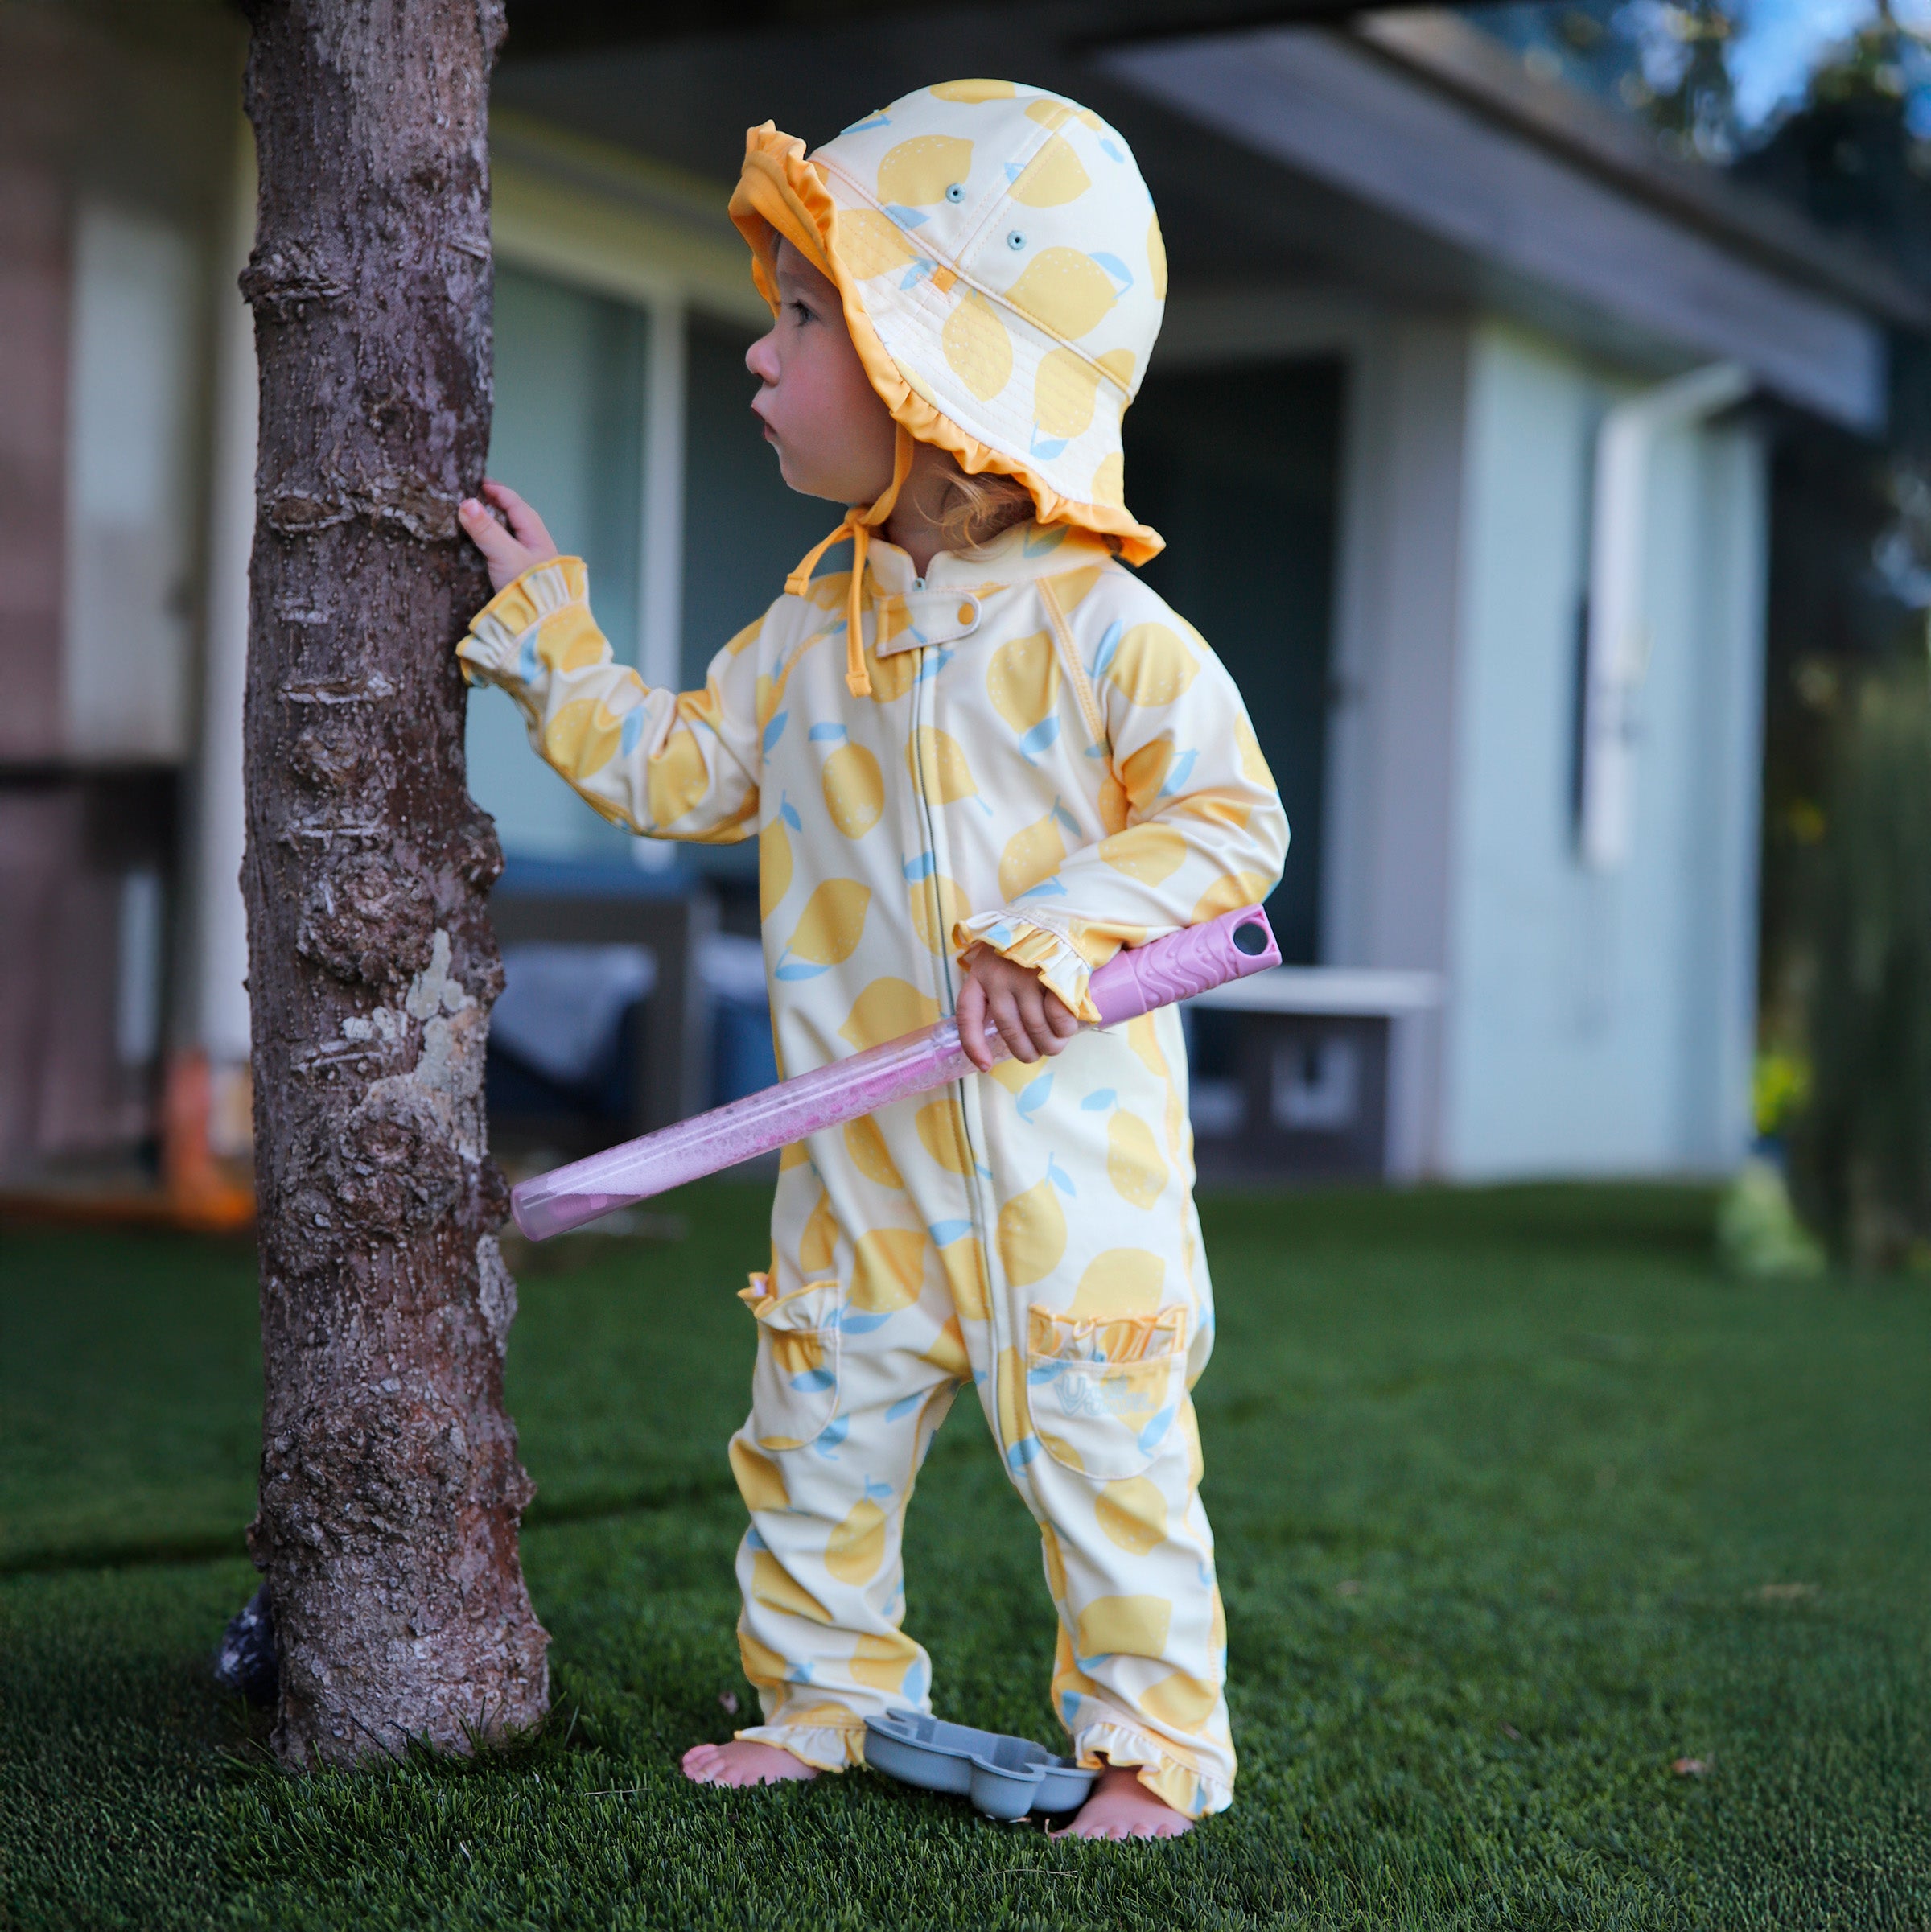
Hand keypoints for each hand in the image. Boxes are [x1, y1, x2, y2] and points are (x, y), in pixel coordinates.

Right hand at [458, 481, 558, 591]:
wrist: (540, 623)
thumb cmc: (528, 588)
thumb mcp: (504, 554)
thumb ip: (486, 530)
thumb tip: (467, 503)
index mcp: (536, 535)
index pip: (515, 504)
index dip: (497, 491)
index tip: (477, 483)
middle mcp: (534, 546)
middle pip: (512, 518)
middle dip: (493, 507)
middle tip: (471, 499)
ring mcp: (527, 562)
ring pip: (507, 536)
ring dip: (490, 527)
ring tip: (470, 521)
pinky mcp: (517, 577)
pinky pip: (502, 553)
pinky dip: (488, 546)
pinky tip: (477, 548)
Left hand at [954, 945, 1081, 1071]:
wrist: (1060, 918)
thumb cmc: (1031, 948)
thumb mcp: (1002, 963)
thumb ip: (999, 992)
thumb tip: (1010, 1034)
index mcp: (980, 974)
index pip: (967, 1015)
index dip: (973, 1045)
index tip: (985, 1066)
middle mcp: (999, 976)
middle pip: (1008, 1029)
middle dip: (1025, 1051)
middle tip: (1036, 1054)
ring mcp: (1026, 976)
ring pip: (1035, 1027)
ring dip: (1049, 1045)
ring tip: (1056, 1045)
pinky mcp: (1053, 975)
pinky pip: (1057, 1017)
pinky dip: (1064, 1029)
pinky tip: (1067, 1029)